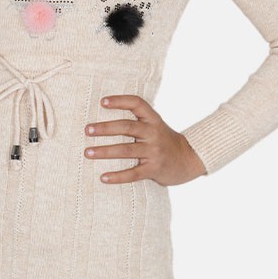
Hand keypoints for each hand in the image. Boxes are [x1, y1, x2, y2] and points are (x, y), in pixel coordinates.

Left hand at [84, 95, 206, 186]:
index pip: (137, 104)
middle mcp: (154, 133)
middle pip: (127, 127)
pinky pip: (133, 173)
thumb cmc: (164, 141)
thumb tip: (105, 119)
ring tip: (88, 153)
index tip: (102, 102)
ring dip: (105, 151)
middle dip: (105, 128)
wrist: (189, 159)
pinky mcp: (154, 169)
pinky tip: (103, 177)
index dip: (120, 101)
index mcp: (153, 120)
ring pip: (126, 150)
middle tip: (87, 130)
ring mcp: (154, 151)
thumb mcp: (155, 126)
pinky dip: (117, 176)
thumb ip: (138, 121)